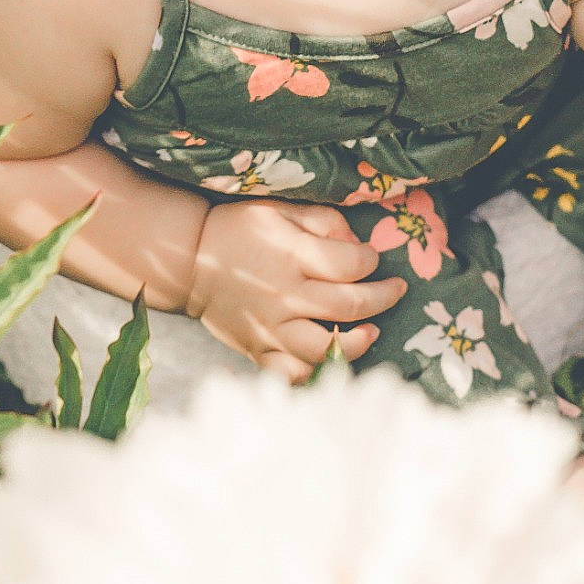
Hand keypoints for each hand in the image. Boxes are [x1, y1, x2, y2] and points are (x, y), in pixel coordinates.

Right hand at [184, 199, 406, 382]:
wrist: (188, 262)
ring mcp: (272, 328)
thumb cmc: (239, 230)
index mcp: (291, 256)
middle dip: (383, 297)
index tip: (373, 258)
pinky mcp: (259, 350)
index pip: (351, 265)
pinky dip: (315, 373)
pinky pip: (292, 374)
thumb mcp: (278, 209)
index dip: (371, 260)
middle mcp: (285, 296)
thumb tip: (355, 242)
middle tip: (395, 289)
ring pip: (326, 349)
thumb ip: (322, 221)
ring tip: (371, 331)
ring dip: (358, 342)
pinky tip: (331, 359)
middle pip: (350, 306)